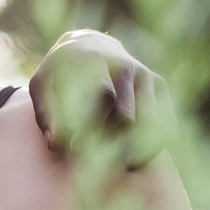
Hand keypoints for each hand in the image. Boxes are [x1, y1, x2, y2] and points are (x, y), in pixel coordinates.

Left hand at [28, 29, 166, 159]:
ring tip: (123, 165)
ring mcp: (146, 75)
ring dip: (138, 148)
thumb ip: (46, 113)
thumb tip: (56, 145)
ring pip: (151, 121)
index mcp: (96, 62)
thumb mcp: (42, 84)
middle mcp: (126, 67)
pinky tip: (138, 156)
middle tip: (101, 164)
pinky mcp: (160, 86)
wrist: (89, 44)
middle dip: (115, 144)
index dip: (92, 127)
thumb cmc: (60, 71)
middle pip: (128, 115)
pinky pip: (167, 121)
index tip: (77, 148)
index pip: (103, 98)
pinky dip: (155, 142)